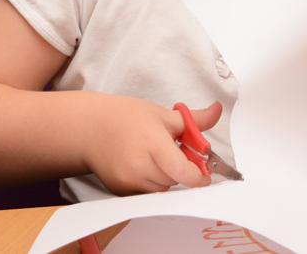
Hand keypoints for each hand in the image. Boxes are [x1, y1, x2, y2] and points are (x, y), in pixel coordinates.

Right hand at [83, 95, 222, 195]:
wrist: (89, 128)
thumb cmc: (124, 117)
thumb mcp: (161, 114)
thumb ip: (193, 120)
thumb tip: (217, 111)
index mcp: (152, 143)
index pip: (184, 172)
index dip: (199, 175)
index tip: (205, 172)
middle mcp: (139, 166)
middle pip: (176, 180)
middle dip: (180, 169)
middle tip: (173, 152)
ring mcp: (128, 181)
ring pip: (163, 189)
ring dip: (167, 177)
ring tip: (154, 156)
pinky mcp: (121, 192)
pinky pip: (147, 194)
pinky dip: (151, 183)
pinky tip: (143, 166)